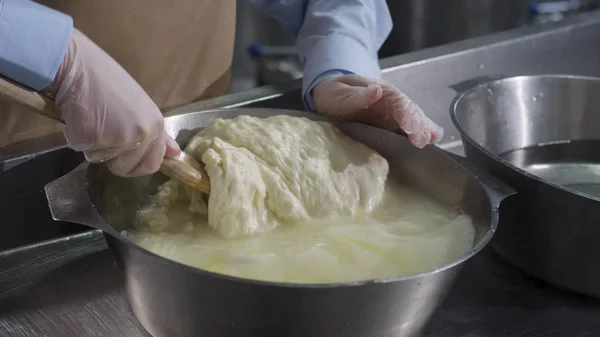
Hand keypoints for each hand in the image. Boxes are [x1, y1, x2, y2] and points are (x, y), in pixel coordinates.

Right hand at [44, 29, 179, 175]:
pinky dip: (78, 137)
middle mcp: (142, 133)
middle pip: (126, 168)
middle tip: (104, 129)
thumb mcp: (139, 105)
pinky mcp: (94, 139)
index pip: (152, 164)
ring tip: (92, 118)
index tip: (124, 153)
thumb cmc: (105, 82)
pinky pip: (84, 150)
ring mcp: (119, 137)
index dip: (135, 163)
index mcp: (155, 124)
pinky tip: (80, 117)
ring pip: (102, 160)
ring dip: (93, 146)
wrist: (76, 66)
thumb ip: (156, 133)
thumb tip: (175, 155)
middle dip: (112, 157)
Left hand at [313, 74, 443, 147]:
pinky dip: (419, 134)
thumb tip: (376, 90)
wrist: (329, 100)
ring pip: (413, 119)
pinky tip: (430, 141)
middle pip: (409, 111)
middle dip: (418, 125)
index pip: (396, 100)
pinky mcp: (390, 127)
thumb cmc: (333, 95)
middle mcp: (391, 102)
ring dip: (423, 130)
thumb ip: (356, 94)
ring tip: (430, 140)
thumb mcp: (339, 92)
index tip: (408, 126)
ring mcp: (392, 115)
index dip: (404, 113)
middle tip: (421, 140)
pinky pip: (407, 130)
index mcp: (379, 90)